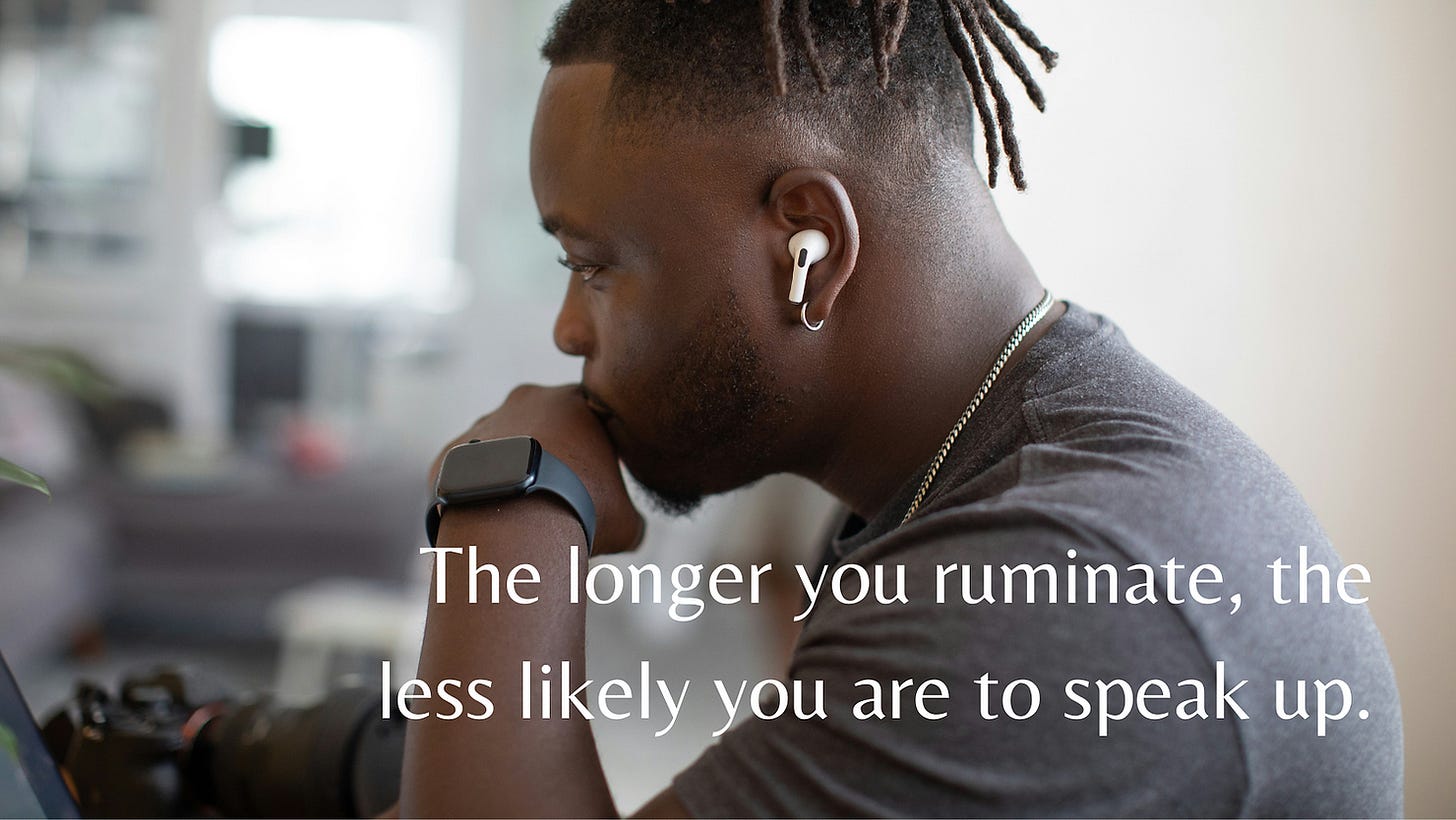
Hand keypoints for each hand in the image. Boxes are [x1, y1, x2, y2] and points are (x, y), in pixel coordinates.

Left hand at [430, 384, 645, 553]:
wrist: (516, 524)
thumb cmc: (579, 511)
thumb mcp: (625, 520)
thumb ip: (631, 516)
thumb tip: (632, 530)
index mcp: (573, 402)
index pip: (590, 417)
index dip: (595, 450)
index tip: (593, 481)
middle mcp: (525, 401)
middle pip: (542, 427)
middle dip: (550, 457)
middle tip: (557, 497)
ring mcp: (483, 424)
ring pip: (501, 447)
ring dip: (510, 472)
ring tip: (521, 515)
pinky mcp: (451, 453)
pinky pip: (468, 472)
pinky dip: (479, 492)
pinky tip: (490, 520)